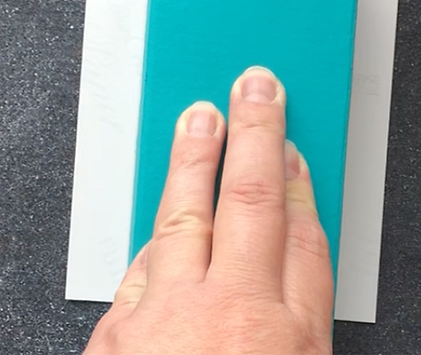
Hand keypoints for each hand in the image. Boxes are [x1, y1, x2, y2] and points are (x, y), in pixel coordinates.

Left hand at [84, 67, 333, 354]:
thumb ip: (297, 326)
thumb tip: (289, 272)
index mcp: (291, 339)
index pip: (304, 238)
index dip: (301, 186)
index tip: (295, 154)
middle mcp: (231, 316)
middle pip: (251, 201)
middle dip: (256, 135)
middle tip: (256, 90)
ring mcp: (168, 319)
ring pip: (184, 217)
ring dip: (193, 159)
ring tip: (200, 118)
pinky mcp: (116, 336)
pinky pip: (137, 272)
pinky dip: (153, 241)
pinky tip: (159, 221)